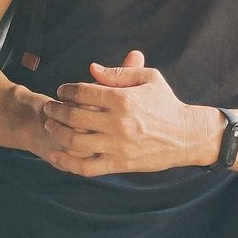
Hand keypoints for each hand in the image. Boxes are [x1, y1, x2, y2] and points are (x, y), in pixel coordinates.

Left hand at [37, 50, 215, 176]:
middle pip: (73, 115)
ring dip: (56, 132)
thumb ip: (119, 72)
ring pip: (74, 141)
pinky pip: (85, 167)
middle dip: (55, 109)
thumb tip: (91, 69)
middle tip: (50, 106)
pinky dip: (66, 162)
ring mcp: (118, 146)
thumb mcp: (149, 79)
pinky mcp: (119, 164)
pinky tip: (55, 155)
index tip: (62, 91)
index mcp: (124, 99)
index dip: (66, 90)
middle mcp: (118, 123)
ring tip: (50, 125)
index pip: (82, 92)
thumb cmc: (166, 104)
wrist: (187, 136)